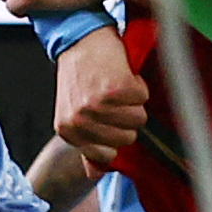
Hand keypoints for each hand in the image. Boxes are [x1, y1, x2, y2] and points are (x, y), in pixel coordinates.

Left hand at [48, 25, 151, 169]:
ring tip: (116, 85)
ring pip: (138, 119)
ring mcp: (96, 105)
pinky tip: (122, 74)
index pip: (108, 155)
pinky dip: (138, 85)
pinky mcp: (115, 88)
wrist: (80, 37)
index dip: (116, 135)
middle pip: (127, 139)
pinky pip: (142, 98)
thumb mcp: (74, 111)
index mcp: (68, 130)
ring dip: (133, 101)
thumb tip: (96, 175)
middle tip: (113, 97)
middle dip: (127, 118)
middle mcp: (80, 120)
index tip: (109, 116)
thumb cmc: (80, 73)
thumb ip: (86, 145)